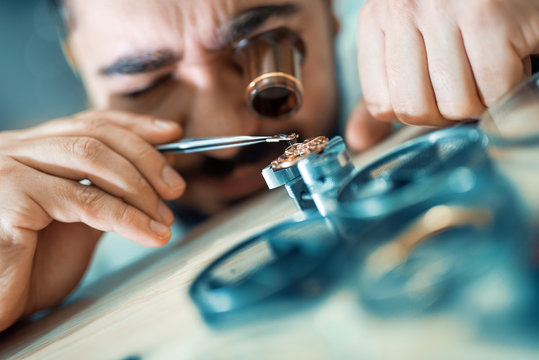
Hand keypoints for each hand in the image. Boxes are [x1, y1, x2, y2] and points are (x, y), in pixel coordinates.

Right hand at [0, 110, 184, 330]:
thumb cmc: (31, 268)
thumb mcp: (81, 223)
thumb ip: (110, 192)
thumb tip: (158, 171)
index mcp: (33, 149)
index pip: (90, 122)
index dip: (135, 125)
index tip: (173, 134)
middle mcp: (16, 148)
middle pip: (94, 135)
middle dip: (146, 158)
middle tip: (176, 188)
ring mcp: (9, 167)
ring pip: (91, 157)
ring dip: (140, 188)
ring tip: (165, 217)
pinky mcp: (10, 195)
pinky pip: (84, 200)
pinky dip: (126, 216)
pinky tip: (149, 233)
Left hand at [357, 0, 538, 125]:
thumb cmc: (460, 12)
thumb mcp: (408, 45)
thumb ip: (384, 90)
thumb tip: (359, 140)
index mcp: (376, 20)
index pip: (381, 105)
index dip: (416, 114)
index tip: (437, 96)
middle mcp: (402, 10)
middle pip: (414, 109)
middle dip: (448, 113)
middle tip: (468, 88)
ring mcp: (443, 10)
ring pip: (456, 104)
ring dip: (482, 101)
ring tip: (491, 70)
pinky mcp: (488, 15)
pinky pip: (495, 90)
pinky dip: (510, 87)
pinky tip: (512, 59)